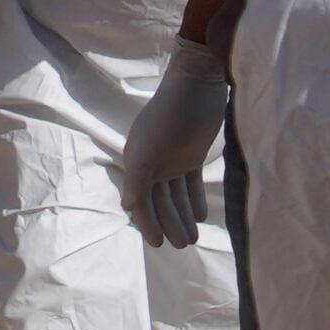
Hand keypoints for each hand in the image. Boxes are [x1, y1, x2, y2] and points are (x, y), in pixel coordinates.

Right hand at [117, 34, 229, 248]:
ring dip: (183, 216)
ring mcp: (172, 160)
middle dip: (169, 224)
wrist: (196, 85)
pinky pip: (192, 184)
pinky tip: (202, 216)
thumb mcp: (148, 150)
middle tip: (184, 244)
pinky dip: (195, 199)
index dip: (148, 224)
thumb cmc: (168, 117)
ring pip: (176, 196)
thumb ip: (137, 181)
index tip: (158, 244)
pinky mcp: (192, 155)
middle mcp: (152, 164)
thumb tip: (127, 209)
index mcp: (138, 164)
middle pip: (160, 202)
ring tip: (193, 238)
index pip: (140, 202)